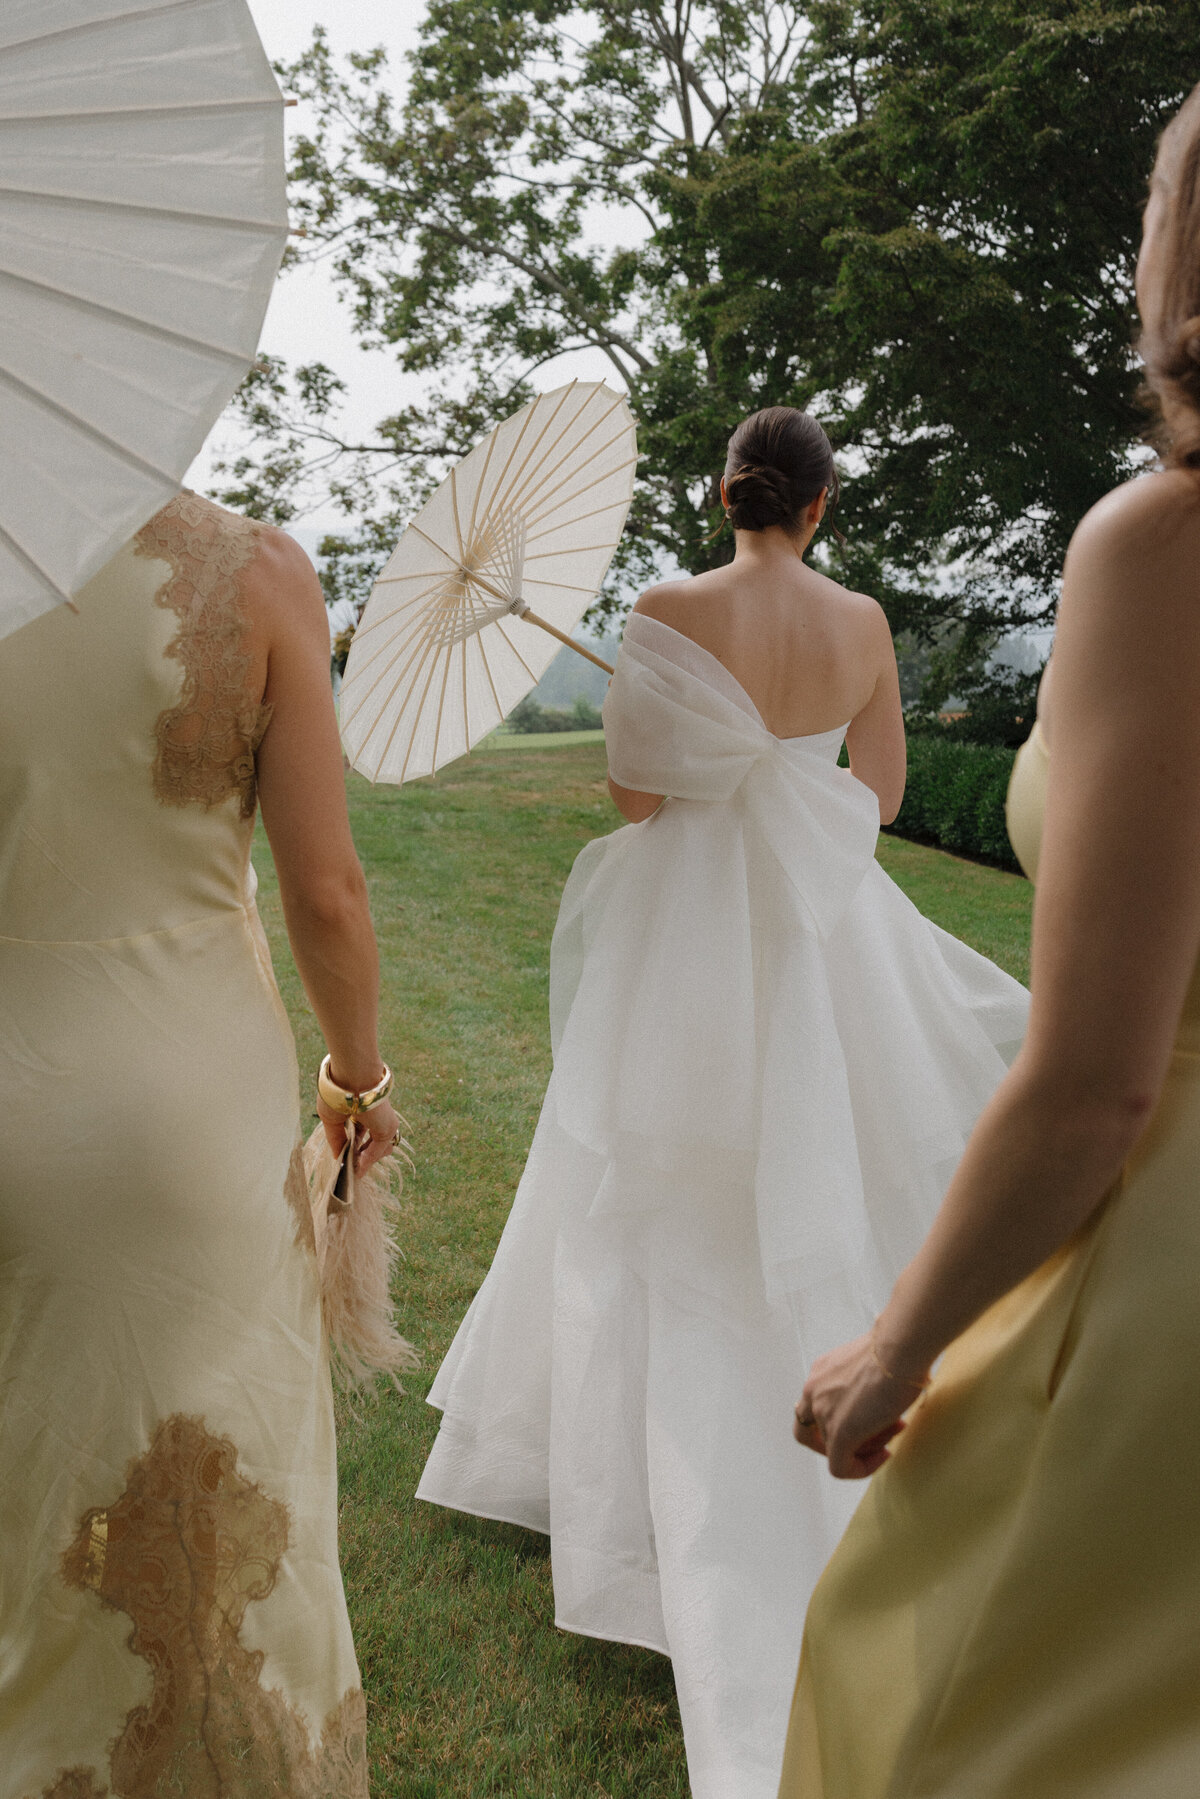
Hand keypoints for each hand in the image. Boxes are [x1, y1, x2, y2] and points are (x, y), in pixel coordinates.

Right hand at [316, 1093, 401, 1176]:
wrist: (351, 1079)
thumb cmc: (337, 1093)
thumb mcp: (331, 1119)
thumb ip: (336, 1139)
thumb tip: (337, 1157)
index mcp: (361, 1111)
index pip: (360, 1134)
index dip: (353, 1148)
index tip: (345, 1160)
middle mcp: (375, 1117)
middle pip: (371, 1142)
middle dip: (360, 1156)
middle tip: (349, 1168)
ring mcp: (383, 1122)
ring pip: (378, 1148)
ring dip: (365, 1160)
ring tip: (353, 1169)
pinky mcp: (388, 1128)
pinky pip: (378, 1150)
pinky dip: (368, 1160)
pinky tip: (358, 1168)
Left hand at [794, 1331, 927, 1479]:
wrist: (900, 1348)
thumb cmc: (897, 1349)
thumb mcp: (870, 1363)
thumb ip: (864, 1380)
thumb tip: (882, 1393)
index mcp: (821, 1372)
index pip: (810, 1407)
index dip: (831, 1422)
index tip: (861, 1420)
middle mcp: (814, 1390)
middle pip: (820, 1430)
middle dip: (851, 1436)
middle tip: (877, 1433)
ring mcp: (823, 1411)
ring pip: (834, 1448)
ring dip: (865, 1447)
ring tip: (892, 1431)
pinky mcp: (839, 1432)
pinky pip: (840, 1467)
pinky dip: (861, 1469)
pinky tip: (884, 1456)